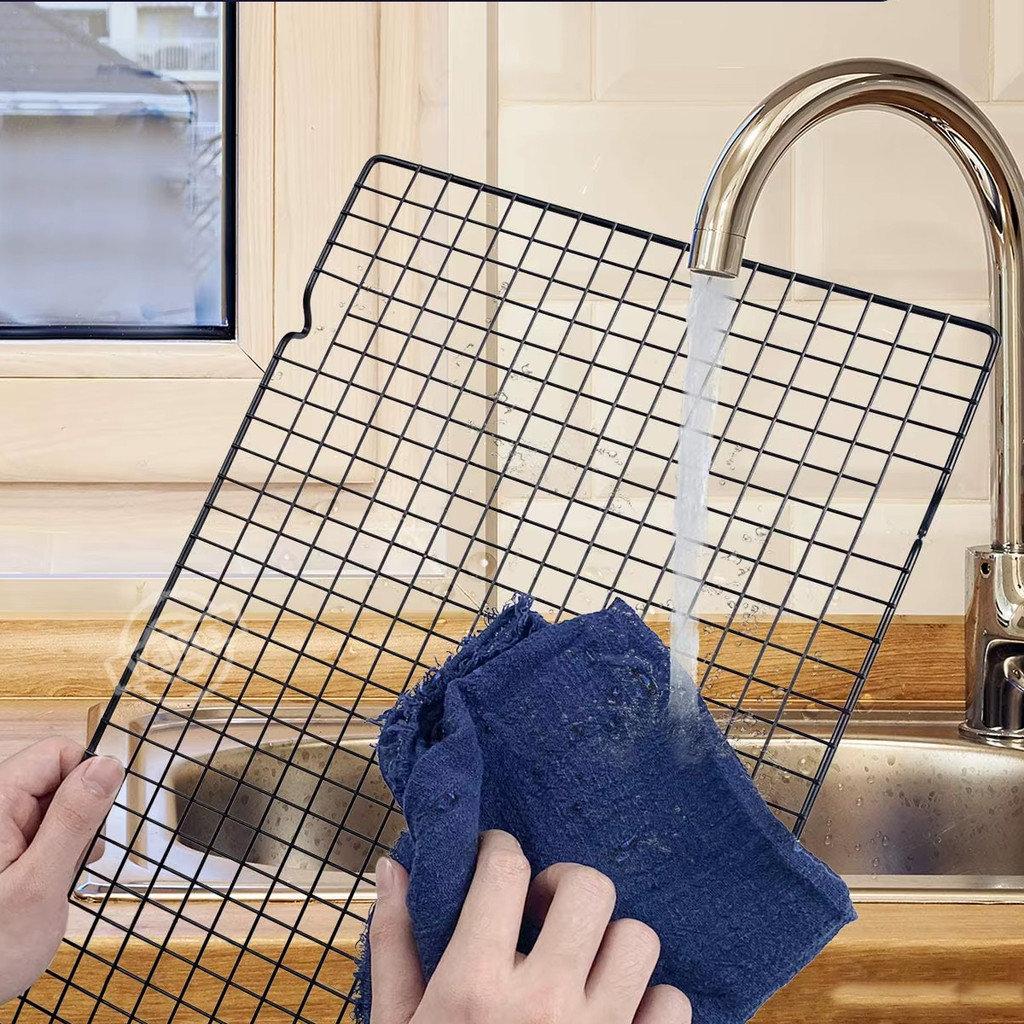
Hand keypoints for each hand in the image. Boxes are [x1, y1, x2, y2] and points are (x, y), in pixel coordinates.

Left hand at [0, 739, 123, 1003]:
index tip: (93, 822)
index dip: (86, 780)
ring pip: (47, 807)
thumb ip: (74, 819)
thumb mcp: (42, 884)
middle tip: (72, 861)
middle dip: (77, 816)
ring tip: (57, 880)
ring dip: (65, 839)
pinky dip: (50, 854)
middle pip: (52, 779)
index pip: (56, 753)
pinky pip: (33, 833)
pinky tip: (47, 884)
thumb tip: (106, 766)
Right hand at [370, 830, 690, 1023]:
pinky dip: (649, 1002)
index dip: (499, 849)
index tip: (495, 859)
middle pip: (588, 888)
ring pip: (638, 939)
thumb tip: (394, 868)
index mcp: (473, 987)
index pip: (505, 869)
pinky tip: (614, 1014)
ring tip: (581, 964)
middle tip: (542, 911)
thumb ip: (396, 946)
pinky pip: (671, 1003)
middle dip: (563, 886)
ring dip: (609, 943)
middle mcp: (542, 1003)